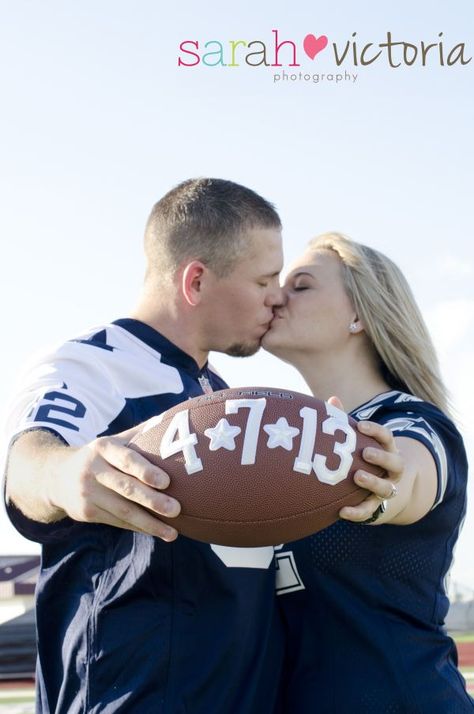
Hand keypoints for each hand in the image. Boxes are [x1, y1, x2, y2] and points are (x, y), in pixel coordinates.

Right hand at [47, 419, 180, 540]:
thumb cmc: (99, 456)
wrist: (55, 476)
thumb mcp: (112, 440)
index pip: (126, 459)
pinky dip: (139, 528)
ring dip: (150, 523)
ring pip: (123, 511)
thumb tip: (175, 420)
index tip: (167, 482)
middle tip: (176, 509)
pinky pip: (118, 522)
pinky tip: (157, 531)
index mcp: (103, 448)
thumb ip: (140, 433)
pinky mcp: (86, 513)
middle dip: (153, 501)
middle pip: (126, 488)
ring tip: (172, 533)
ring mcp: (87, 494)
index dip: (146, 471)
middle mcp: (92, 470)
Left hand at [339, 420, 402, 522]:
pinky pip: (369, 511)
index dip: (376, 431)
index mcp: (387, 450)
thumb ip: (345, 423)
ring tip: (357, 477)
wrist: (378, 492)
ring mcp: (386, 489)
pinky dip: (357, 513)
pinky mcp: (376, 507)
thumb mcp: (358, 442)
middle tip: (366, 453)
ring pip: (386, 488)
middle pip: (395, 463)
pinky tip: (342, 511)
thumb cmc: (362, 459)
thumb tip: (332, 399)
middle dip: (381, 457)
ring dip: (373, 483)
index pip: (387, 437)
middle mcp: (392, 471)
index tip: (361, 426)